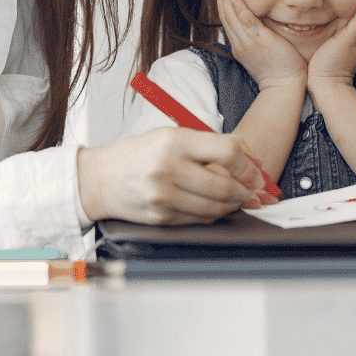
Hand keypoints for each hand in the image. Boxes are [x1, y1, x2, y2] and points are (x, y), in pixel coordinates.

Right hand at [76, 128, 274, 224]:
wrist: (100, 179)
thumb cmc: (137, 154)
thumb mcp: (171, 135)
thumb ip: (209, 142)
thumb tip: (250, 156)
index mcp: (174, 142)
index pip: (227, 152)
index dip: (248, 164)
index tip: (255, 170)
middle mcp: (169, 169)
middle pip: (226, 186)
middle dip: (247, 190)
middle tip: (254, 189)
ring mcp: (165, 197)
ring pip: (217, 208)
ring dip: (234, 205)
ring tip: (236, 197)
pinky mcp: (162, 217)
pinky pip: (201, 219)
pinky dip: (214, 214)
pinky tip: (214, 205)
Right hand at [214, 0, 305, 92]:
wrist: (285, 86)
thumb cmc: (279, 69)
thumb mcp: (262, 51)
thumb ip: (258, 36)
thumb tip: (259, 24)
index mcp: (239, 44)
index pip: (227, 18)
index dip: (222, 0)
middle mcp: (239, 42)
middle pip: (225, 13)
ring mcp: (248, 42)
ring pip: (231, 15)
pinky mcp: (260, 41)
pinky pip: (246, 22)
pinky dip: (239, 9)